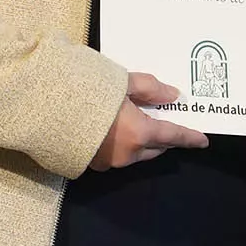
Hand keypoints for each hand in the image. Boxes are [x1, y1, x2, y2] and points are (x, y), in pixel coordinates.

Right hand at [94, 69, 210, 169]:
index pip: (173, 136)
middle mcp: (127, 153)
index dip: (189, 137)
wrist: (43, 106)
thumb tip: (172, 96)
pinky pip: (115, 157)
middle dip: (164, 139)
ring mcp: (107, 162)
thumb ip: (150, 89)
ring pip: (135, 155)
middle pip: (155, 149)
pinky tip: (113, 132)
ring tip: (137, 125)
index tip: (202, 140)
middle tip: (165, 124)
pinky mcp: (89, 164)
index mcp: (140, 133)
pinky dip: (121, 146)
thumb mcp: (122, 81)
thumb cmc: (85, 90)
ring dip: (142, 143)